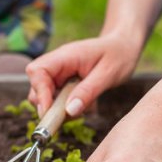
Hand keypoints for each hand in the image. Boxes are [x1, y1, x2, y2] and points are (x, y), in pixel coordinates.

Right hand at [26, 33, 141, 117]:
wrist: (124, 47)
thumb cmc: (119, 55)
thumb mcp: (108, 74)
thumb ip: (88, 91)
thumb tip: (69, 111)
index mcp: (65, 56)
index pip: (37, 71)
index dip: (40, 93)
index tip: (50, 111)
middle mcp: (58, 65)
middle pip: (37, 88)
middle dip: (50, 106)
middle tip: (73, 115)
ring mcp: (61, 74)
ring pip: (47, 97)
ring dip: (62, 109)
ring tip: (86, 107)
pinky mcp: (66, 83)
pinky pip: (59, 100)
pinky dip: (70, 107)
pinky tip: (88, 104)